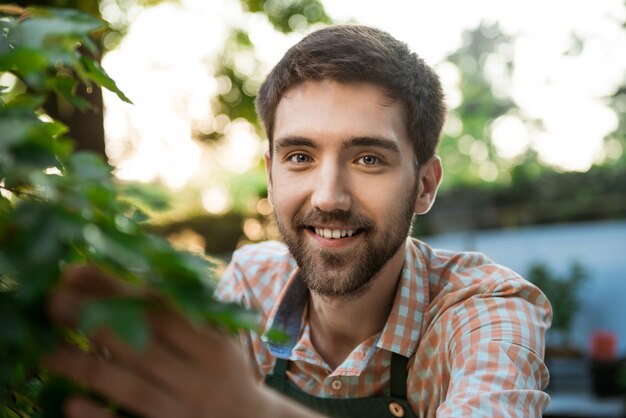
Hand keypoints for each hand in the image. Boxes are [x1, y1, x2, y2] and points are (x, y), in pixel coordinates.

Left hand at [45, 265, 270, 417]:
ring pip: (127, 385)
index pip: (160, 310)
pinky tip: (70, 401)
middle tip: (53, 302)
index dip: (117, 289)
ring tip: (48, 350)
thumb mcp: (219, 338)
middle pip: (140, 343)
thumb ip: (187, 312)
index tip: (79, 272)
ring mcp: (182, 409)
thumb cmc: (226, 371)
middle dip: (94, 319)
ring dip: (83, 366)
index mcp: (212, 344)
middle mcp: (198, 375)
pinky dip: (98, 415)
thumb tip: (131, 281)